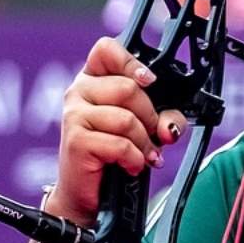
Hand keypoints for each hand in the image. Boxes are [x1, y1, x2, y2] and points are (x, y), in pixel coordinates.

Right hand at [54, 37, 184, 225]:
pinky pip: (121, 144)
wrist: (89, 192)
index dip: (131, 62)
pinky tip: (132, 165)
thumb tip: (170, 127)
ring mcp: (73, 115)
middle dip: (150, 116)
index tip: (148, 81)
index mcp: (94, 80)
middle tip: (152, 136)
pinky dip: (135, 158)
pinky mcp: (76, 141)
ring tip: (143, 154)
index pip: (106, 49)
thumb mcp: (146, 128)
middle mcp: (79, 92)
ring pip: (127, 118)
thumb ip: (165, 118)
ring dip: (144, 142)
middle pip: (128, 88)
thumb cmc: (115, 155)